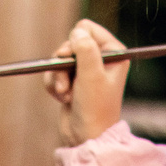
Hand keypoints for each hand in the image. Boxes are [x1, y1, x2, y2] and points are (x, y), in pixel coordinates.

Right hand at [45, 19, 127, 146]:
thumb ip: (85, 49)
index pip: (87, 28)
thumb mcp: (92, 75)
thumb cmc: (95, 108)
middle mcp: (100, 58)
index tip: (75, 59)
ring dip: (58, 77)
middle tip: (68, 80)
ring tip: (66, 94)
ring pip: (58, 58)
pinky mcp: (71, 81)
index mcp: (113, 52)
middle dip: (64, 62)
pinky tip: (63, 99)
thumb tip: (77, 32)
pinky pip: (53, 72)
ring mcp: (85, 70)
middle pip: (70, 42)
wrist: (86, 137)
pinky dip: (54, 85)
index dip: (76, 42)